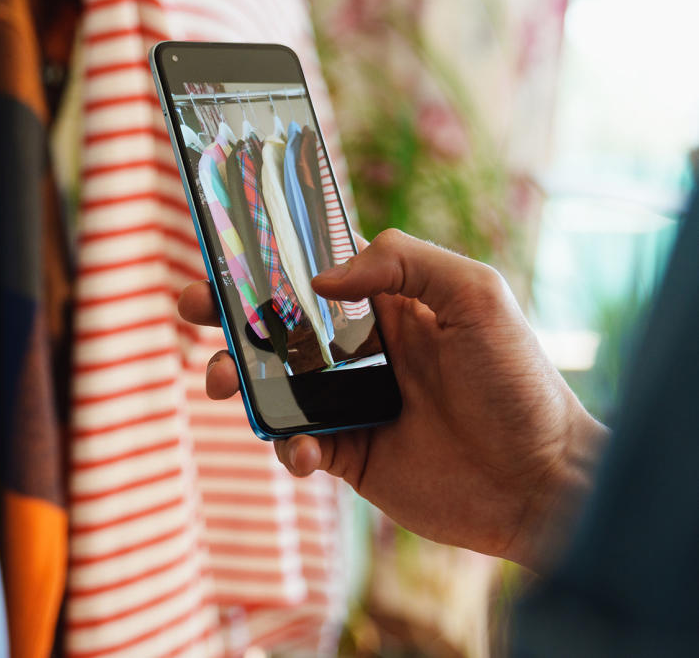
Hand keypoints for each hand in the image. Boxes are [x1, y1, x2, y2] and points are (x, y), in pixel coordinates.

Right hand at [179, 229, 607, 569]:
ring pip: (272, 384)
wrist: (542, 483)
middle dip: (228, 314)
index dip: (265, 260)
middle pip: (276, 325)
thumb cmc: (519, 382)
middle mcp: (361, 350)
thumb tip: (317, 280)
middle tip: (193, 306)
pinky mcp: (348, 455)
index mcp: (387, 303)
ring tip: (223, 381)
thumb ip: (402, 261)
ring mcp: (350, 404)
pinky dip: (286, 445)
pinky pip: (295, 445)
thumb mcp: (476, 294)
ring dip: (238, 379)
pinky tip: (305, 450)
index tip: (222, 251)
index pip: (312, 271)